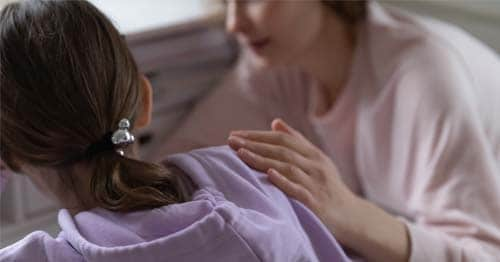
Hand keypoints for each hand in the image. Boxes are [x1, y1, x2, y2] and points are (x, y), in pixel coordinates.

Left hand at [228, 118, 358, 237]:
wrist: (352, 216)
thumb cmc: (329, 187)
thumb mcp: (317, 160)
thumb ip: (297, 141)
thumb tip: (275, 122)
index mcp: (314, 154)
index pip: (283, 139)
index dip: (258, 135)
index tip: (236, 134)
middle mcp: (315, 165)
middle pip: (281, 150)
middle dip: (254, 144)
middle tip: (230, 140)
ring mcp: (315, 183)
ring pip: (286, 167)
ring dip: (262, 159)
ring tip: (241, 154)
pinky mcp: (316, 202)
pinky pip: (298, 190)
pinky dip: (284, 182)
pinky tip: (269, 175)